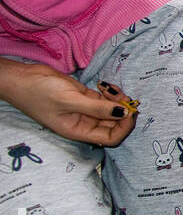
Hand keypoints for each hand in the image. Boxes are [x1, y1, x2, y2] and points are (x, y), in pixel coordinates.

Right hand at [0, 62, 135, 146]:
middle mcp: (84, 123)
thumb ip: (98, 108)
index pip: (111, 137)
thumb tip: (125, 113)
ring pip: (112, 109)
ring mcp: (85, 109)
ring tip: (110, 88)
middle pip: (115, 123)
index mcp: (79, 131)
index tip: (129, 111)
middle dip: (123, 110)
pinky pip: (104, 98)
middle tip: (124, 96)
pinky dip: (110, 92)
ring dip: (117, 99)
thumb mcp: (70, 100)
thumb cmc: (39, 92)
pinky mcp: (84, 97)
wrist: (22, 77)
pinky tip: (104, 84)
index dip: (124, 127)